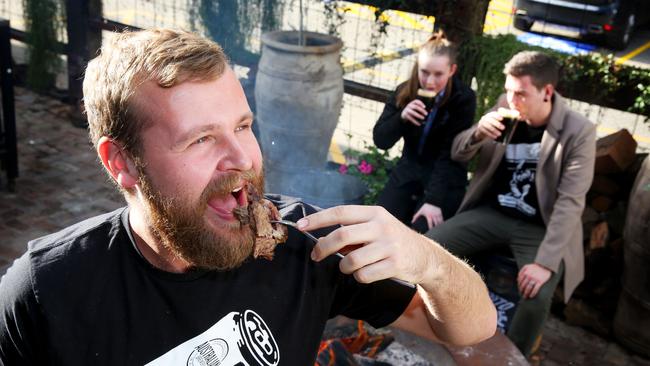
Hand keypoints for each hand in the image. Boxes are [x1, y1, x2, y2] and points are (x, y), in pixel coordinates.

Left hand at [297, 205, 433, 284]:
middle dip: (324, 248)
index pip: (340, 212)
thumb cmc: (392, 240)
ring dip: (344, 266)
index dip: (318, 218)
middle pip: (342, 236)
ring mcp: (389, 246)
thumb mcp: (375, 228)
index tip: (300, 225)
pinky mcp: (394, 265)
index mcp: (374, 213)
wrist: (425, 256)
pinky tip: (366, 273)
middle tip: (316, 256)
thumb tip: (319, 239)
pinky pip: (363, 275)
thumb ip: (351, 231)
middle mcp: (382, 227)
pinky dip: (359, 277)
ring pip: (351, 260)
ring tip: (350, 266)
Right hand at [400, 99, 428, 125]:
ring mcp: (406, 110)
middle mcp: (409, 105)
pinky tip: (419, 124)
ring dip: (418, 115)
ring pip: (413, 112)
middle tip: (426, 114)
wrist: (403, 114)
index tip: (425, 107)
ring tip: (423, 118)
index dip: (421, 103)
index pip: (416, 101)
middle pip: (415, 107)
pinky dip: (415, 121)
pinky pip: (410, 118)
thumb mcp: (416, 109)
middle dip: (421, 110)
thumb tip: (431, 110)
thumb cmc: (413, 111)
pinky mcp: (405, 115)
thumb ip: (423, 109)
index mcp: (412, 103)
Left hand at [411, 203, 443, 229]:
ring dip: (440, 226)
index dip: (431, 228)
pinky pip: (442, 219)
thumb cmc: (425, 207)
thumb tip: (412, 221)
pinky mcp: (440, 213)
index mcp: (429, 216)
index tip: (431, 231)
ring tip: (439, 230)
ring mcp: (437, 214)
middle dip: (436, 228)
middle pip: (436, 224)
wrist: (431, 200)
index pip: (430, 224)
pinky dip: (442, 222)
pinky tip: (442, 225)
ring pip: (440, 222)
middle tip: (436, 232)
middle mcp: (434, 215)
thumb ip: (416, 216)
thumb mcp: (420, 211)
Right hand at [473, 111, 504, 140]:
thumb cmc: (494, 124)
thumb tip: (514, 116)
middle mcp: (485, 118)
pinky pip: (485, 131)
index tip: (502, 118)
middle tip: (503, 128)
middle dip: (497, 124)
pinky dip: (490, 134)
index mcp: (490, 114)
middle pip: (490, 120)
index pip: (493, 114)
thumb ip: (505, 117)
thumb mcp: (498, 120)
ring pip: (488, 126)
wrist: (483, 130)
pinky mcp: (480, 128)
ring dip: (494, 130)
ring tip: (500, 134)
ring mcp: (482, 123)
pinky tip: (495, 137)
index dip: (497, 116)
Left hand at [517, 263, 551, 298]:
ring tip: (525, 296)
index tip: (519, 290)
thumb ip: (521, 272)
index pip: (520, 281)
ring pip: (528, 288)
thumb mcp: (526, 267)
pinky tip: (531, 296)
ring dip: (526, 293)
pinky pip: (535, 289)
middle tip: (521, 294)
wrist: (545, 265)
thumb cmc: (535, 266)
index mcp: (525, 272)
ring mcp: (535, 279)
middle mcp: (529, 276)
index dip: (519, 286)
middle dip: (522, 291)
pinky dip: (533, 293)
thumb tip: (517, 280)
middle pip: (523, 285)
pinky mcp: (540, 282)